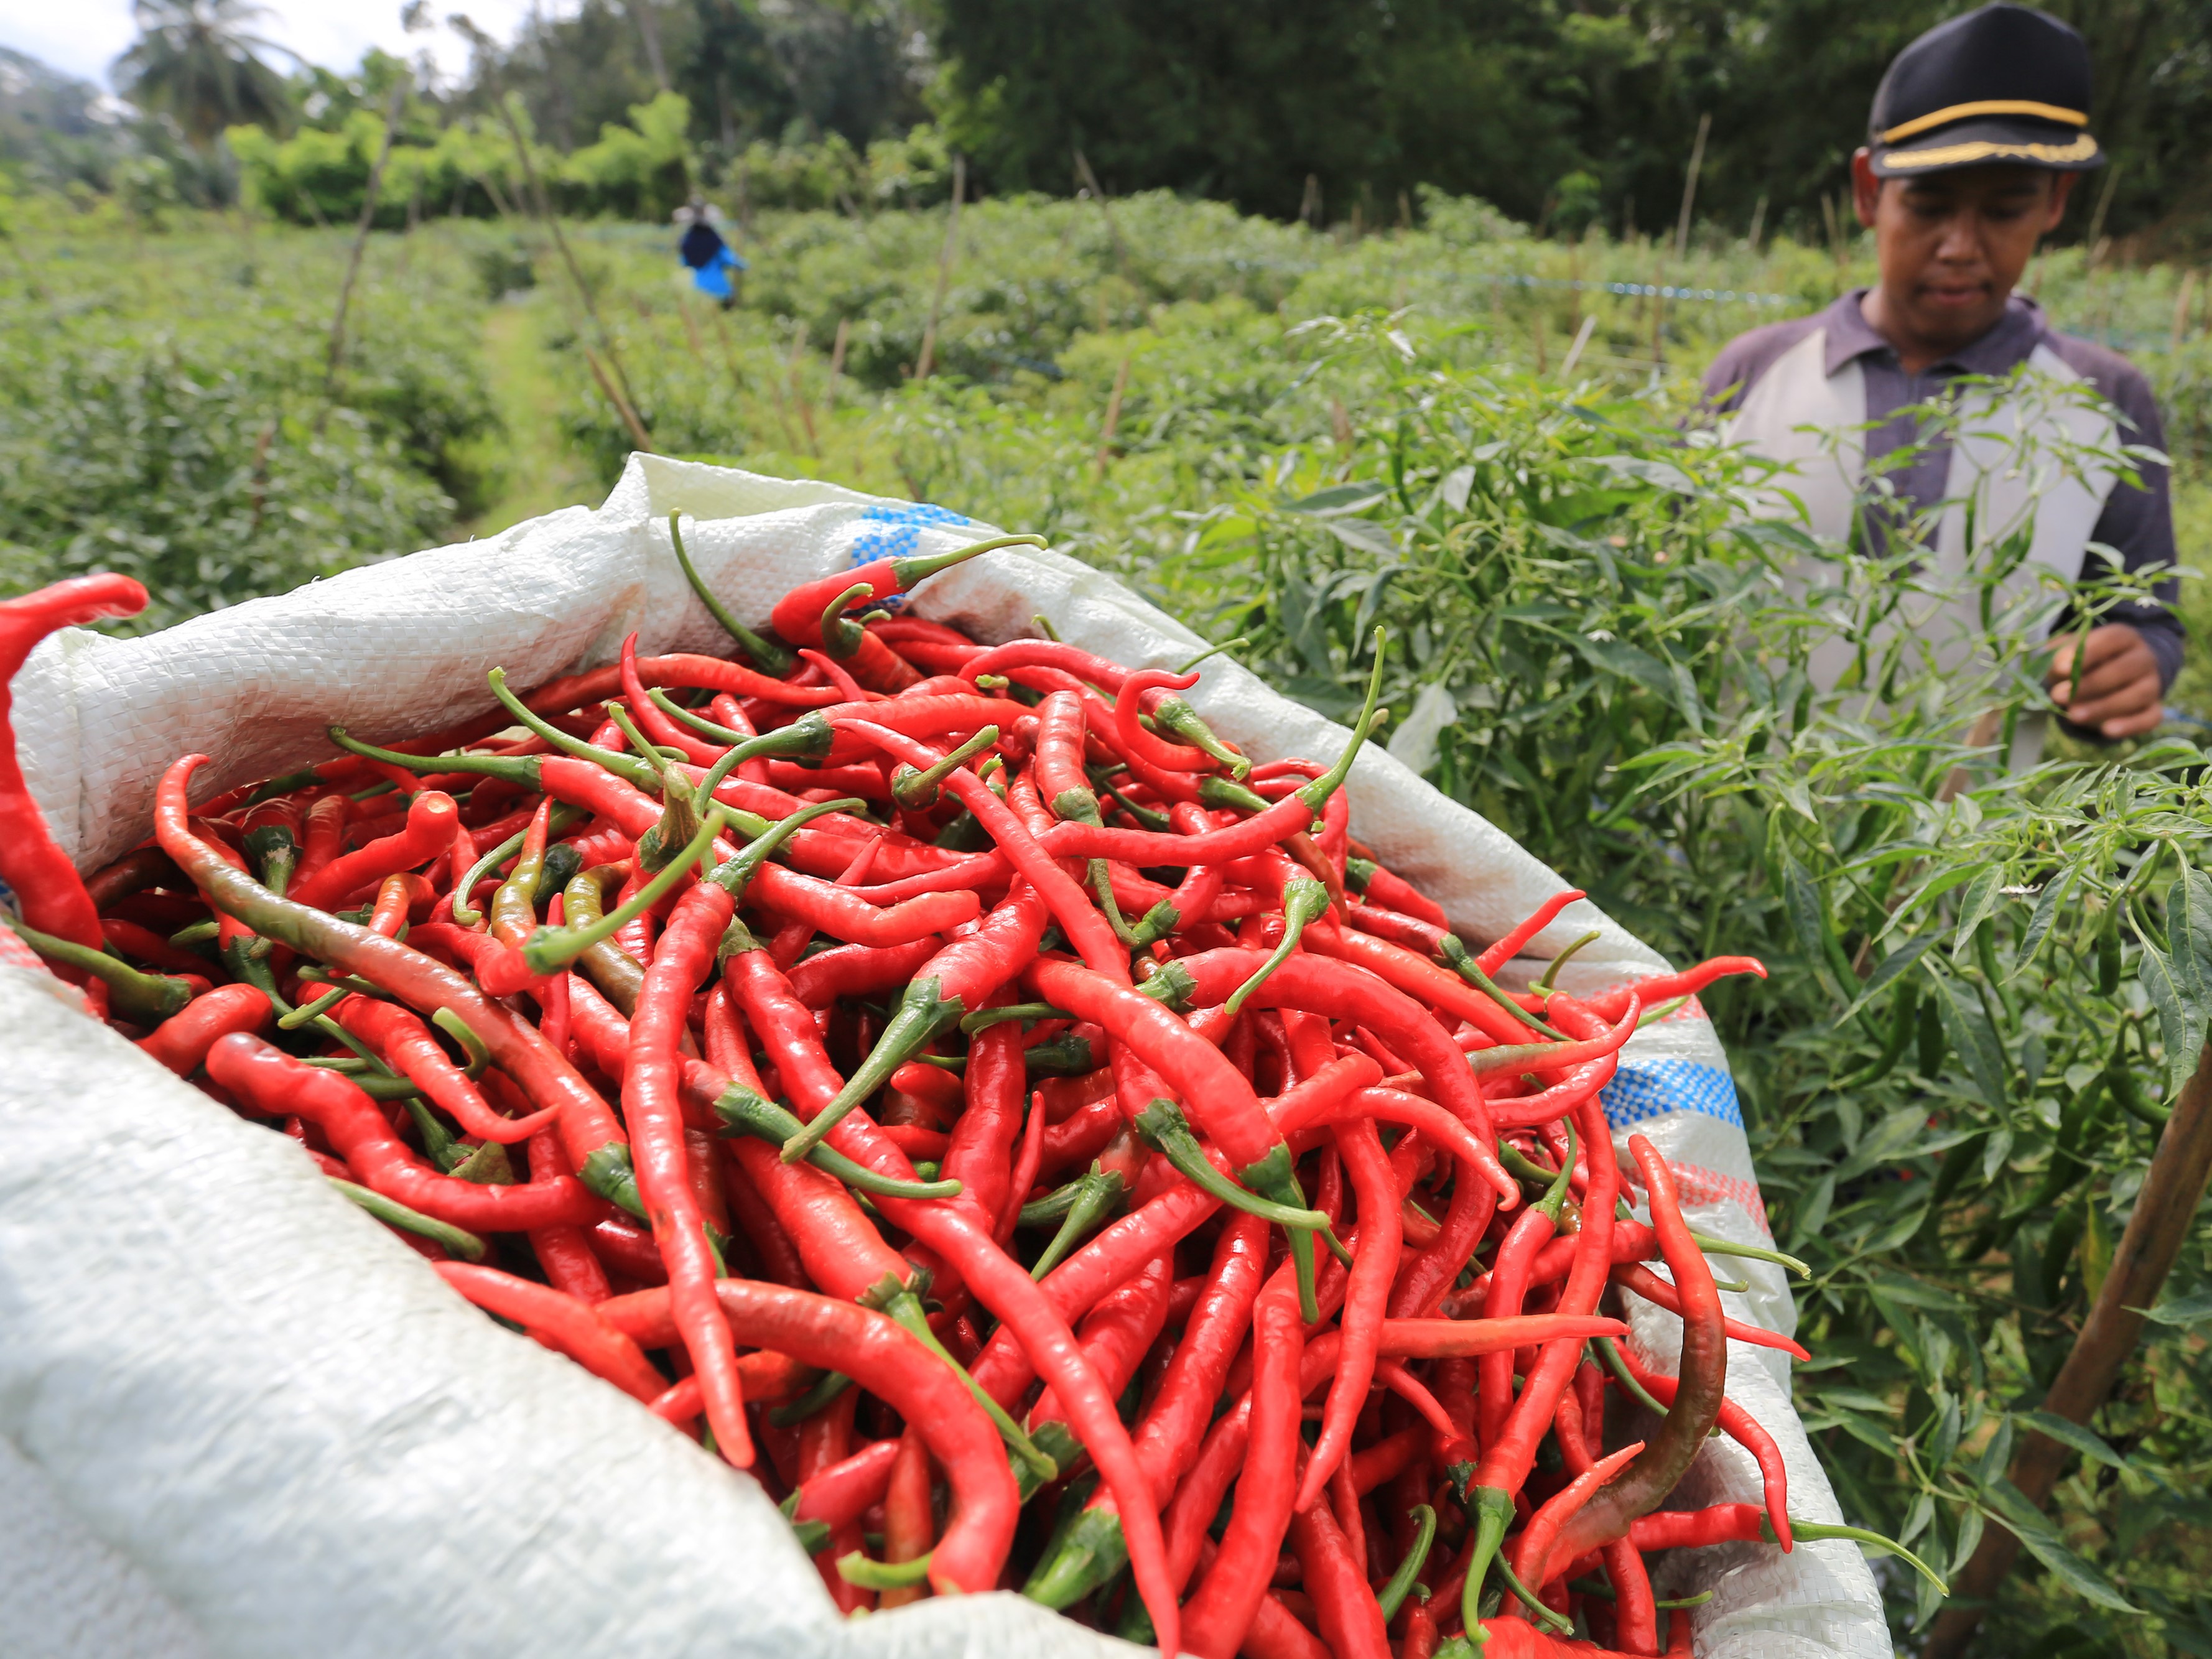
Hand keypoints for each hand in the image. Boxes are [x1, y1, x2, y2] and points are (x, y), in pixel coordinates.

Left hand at [2048, 624, 2164, 738]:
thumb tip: (2061, 665)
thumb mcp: (2068, 654)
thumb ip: (2061, 656)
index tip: (2061, 669)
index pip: (2113, 639)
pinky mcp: (2154, 708)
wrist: (2107, 680)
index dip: (2089, 652)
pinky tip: (2107, 730)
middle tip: (2058, 696)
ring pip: (2138, 694)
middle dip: (2090, 684)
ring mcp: (2152, 684)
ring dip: (2104, 706)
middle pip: (2125, 668)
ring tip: (2073, 716)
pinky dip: (2130, 725)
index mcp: (2124, 637)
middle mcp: (2144, 658)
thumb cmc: (2083, 663)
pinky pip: (2150, 718)